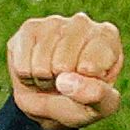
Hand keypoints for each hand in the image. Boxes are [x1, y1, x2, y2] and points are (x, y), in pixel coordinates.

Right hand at [5, 12, 124, 129]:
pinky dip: (27, 78)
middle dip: (62, 84)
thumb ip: (97, 96)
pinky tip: (36, 70)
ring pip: (41, 65)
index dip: (84, 84)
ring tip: (52, 78)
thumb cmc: (82, 101)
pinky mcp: (29, 29)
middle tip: (67, 84)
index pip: (91, 65)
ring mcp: (54, 22)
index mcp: (107, 37)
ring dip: (44, 82)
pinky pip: (23, 65)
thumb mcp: (100, 107)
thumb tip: (65, 81)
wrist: (52, 103)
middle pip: (63, 64)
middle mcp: (82, 23)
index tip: (89, 83)